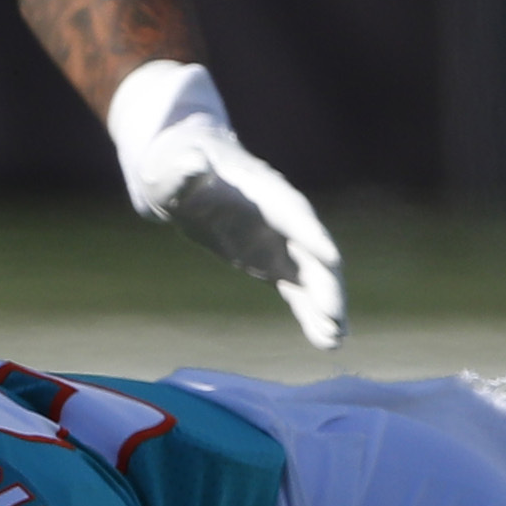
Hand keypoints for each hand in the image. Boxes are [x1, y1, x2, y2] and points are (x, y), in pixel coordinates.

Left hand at [106, 60, 344, 349]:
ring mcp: (279, 241)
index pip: (292, 213)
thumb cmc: (174, 167)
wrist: (180, 175)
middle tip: (334, 316)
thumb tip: (192, 165)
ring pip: (311, 275)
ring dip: (325, 306)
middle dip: (325, 282)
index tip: (331, 258)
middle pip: (311, 250)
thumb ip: (181, 171)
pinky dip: (311, 313)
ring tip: (336, 340)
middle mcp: (280, 217)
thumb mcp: (170, 168)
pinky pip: (297, 289)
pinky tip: (326, 340)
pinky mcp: (272, 261)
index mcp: (261, 191)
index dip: (311, 234)